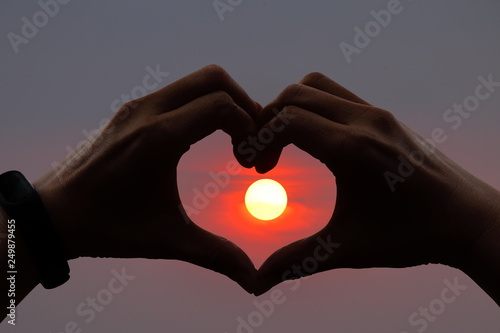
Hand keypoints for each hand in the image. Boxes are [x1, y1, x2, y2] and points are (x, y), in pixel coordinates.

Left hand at [34, 65, 259, 292]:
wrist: (53, 214)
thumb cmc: (107, 227)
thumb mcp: (167, 240)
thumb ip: (216, 255)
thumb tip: (253, 278)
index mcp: (159, 138)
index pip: (222, 105)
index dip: (249, 127)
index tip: (250, 159)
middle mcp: (148, 111)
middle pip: (214, 78)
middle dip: (243, 103)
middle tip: (250, 137)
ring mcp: (137, 106)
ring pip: (195, 81)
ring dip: (222, 102)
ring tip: (231, 138)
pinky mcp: (131, 110)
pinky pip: (177, 92)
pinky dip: (200, 104)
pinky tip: (200, 137)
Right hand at [254, 73, 499, 298]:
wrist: (466, 220)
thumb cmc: (411, 235)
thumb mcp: (348, 249)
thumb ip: (297, 260)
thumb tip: (257, 283)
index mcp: (354, 150)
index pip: (288, 119)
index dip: (258, 139)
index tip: (254, 168)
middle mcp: (366, 121)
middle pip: (294, 95)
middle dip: (267, 121)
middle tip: (263, 158)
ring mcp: (377, 113)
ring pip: (314, 85)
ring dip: (289, 108)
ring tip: (284, 143)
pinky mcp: (383, 115)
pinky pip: (335, 93)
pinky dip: (312, 106)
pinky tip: (314, 140)